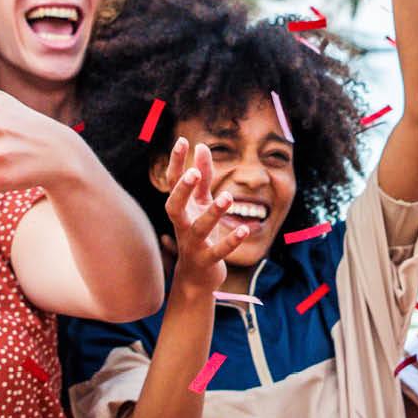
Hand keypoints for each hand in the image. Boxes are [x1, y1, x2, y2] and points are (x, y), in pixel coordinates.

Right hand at [162, 138, 247, 292]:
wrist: (196, 277)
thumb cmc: (199, 234)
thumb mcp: (201, 204)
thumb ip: (203, 177)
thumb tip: (201, 146)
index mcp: (182, 209)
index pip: (173, 183)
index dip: (176, 163)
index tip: (182, 141)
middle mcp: (183, 225)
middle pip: (175, 206)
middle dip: (183, 190)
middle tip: (194, 173)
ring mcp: (193, 244)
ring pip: (200, 228)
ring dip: (213, 213)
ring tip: (228, 197)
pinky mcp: (207, 260)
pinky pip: (219, 251)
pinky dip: (231, 240)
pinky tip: (244, 229)